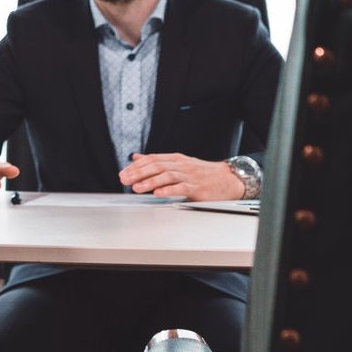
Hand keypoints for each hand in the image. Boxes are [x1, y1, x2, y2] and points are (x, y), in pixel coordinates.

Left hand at [119, 152, 242, 199]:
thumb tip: (136, 157)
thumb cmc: (202, 173)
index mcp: (176, 159)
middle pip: (157, 166)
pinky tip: (158, 194)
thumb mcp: (178, 163)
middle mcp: (181, 165)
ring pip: (167, 176)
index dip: (137, 166)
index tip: (124, 173)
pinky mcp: (197, 188)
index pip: (152, 159)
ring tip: (137, 187)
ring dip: (150, 181)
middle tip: (125, 179)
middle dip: (139, 173)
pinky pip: (181, 188)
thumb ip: (157, 161)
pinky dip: (169, 190)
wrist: (227, 179)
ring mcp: (189, 176)